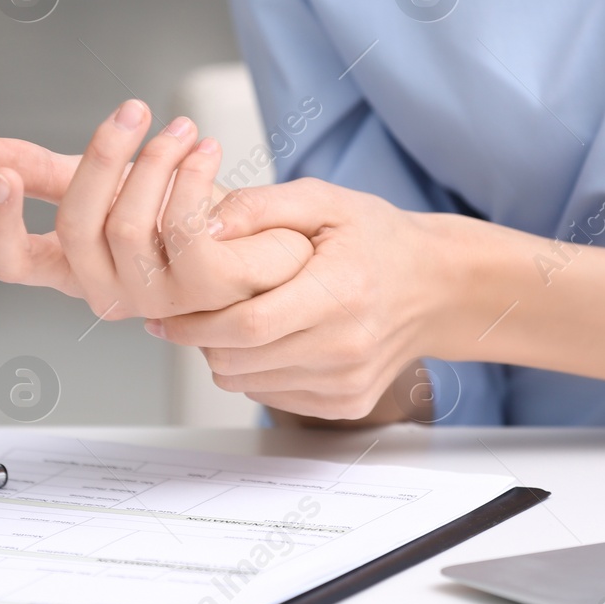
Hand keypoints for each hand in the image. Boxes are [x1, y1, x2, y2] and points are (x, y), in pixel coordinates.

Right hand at [0, 99, 313, 319]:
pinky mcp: (204, 292)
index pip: (11, 263)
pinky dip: (192, 176)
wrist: (269, 238)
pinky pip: (181, 229)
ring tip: (182, 129)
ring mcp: (155, 301)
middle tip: (133, 109)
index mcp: (76, 266)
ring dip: (158, 160)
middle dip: (103, 156)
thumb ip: (45, 170)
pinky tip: (205, 150)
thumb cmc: (186, 214)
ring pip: (128, 225)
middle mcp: (108, 292)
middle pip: (75, 227)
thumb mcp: (110, 182)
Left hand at [149, 178, 463, 419]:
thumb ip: (260, 206)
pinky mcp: (347, 403)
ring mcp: (348, 382)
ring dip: (224, 356)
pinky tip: (263, 340)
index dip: (197, 322)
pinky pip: (274, 396)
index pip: (249, 324)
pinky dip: (255, 372)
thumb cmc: (379, 240)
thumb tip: (202, 226)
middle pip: (242, 360)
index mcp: (342, 291)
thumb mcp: (324, 200)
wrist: (436, 286)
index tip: (168, 314)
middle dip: (200, 340)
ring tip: (226, 321)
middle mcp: (347, 345)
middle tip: (183, 315)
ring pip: (249, 384)